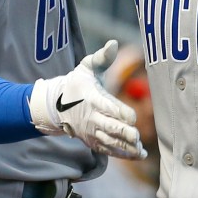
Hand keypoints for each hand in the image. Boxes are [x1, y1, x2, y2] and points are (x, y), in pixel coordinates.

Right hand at [28, 40, 145, 158]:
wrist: (56, 105)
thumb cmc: (77, 83)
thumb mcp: (86, 67)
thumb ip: (102, 57)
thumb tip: (114, 43)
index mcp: (92, 98)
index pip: (107, 106)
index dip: (120, 112)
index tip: (132, 117)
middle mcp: (91, 117)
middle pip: (108, 127)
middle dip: (122, 132)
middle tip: (136, 136)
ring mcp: (91, 131)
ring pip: (109, 142)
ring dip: (125, 147)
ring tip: (140, 151)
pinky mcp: (92, 141)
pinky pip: (107, 150)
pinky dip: (122, 153)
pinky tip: (138, 155)